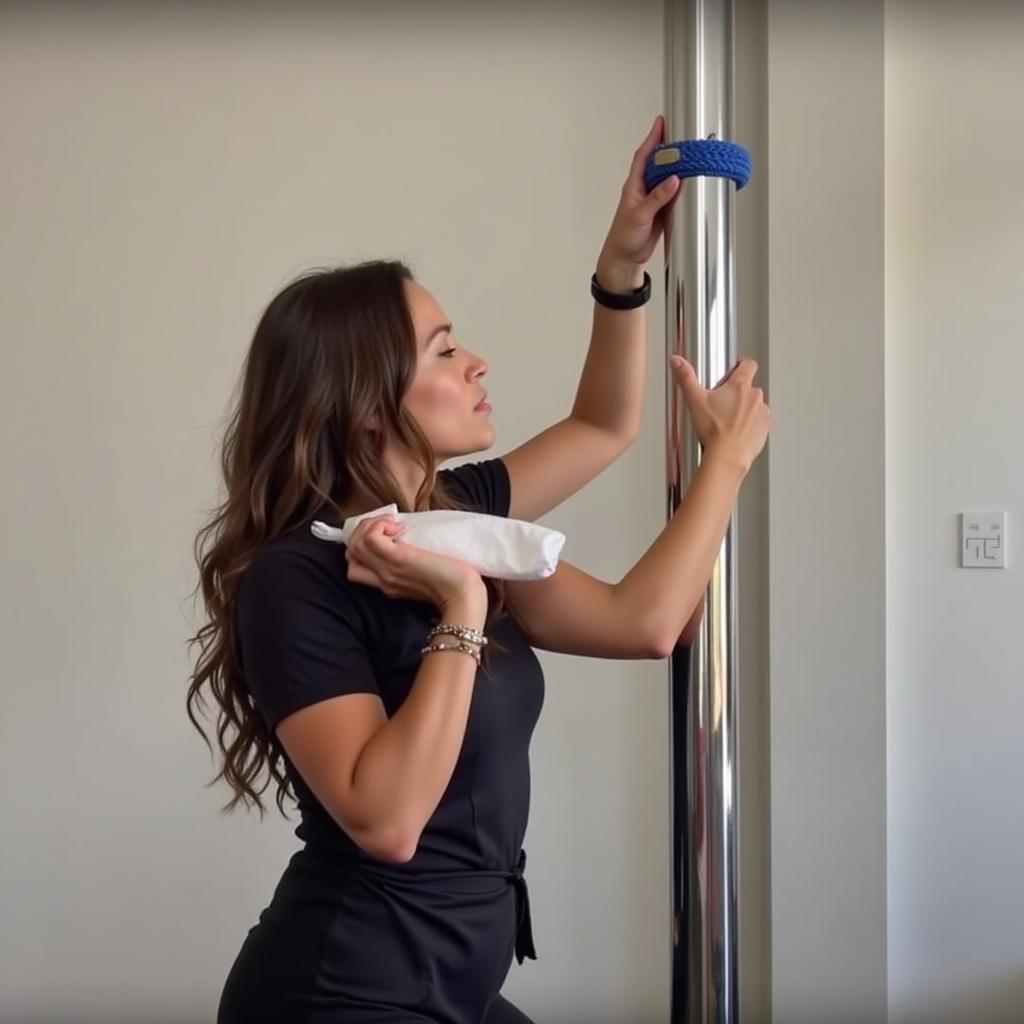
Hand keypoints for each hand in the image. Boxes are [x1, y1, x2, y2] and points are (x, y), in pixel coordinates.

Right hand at [344, 515, 484, 610]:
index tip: (386, 534)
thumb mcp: (423, 576)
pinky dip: (378, 526)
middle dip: (362, 532)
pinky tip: (396, 526)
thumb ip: (410, 565)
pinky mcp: (399, 559)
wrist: (464, 596)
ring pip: (356, 543)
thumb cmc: (454, 584)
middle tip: (387, 526)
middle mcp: (382, 579)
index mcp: (387, 584)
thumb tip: (406, 537)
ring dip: (370, 526)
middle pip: (350, 554)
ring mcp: (387, 570)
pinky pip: (371, 538)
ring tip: (392, 525)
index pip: (355, 566)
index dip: (363, 544)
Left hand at [596, 114, 681, 291]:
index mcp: (634, 186)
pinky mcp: (662, 211)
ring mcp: (653, 200)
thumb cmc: (624, 238)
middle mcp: (644, 190)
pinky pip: (674, 193)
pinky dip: (683, 185)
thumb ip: (657, 198)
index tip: (662, 121)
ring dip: (678, 165)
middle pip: (658, 162)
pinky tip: (693, 180)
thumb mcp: (640, 216)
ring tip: (693, 151)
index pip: (643, 156)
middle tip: (684, 132)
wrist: (625, 260)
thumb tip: (674, 179)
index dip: (652, 138)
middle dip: (670, 146)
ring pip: (668, 177)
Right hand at [670, 355, 771, 473]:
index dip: (740, 365)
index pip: (748, 364)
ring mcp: (762, 412)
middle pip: (748, 386)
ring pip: (754, 404)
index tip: (734, 369)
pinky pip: (759, 421)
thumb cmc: (715, 431)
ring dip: (744, 409)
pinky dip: (750, 424)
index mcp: (740, 386)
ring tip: (728, 421)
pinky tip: (736, 431)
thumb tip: (677, 361)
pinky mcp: (765, 428)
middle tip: (721, 404)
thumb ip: (686, 377)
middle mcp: (755, 396)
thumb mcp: (695, 400)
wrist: (728, 456)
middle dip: (737, 392)